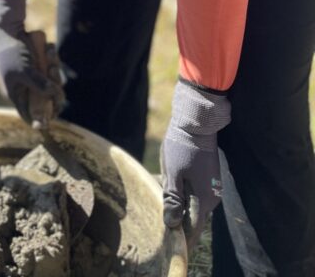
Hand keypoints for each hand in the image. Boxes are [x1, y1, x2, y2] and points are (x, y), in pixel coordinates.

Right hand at [0, 0, 54, 122]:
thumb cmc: (12, 51)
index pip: (30, 116)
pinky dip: (53, 59)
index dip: (43, 120)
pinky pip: (52, 69)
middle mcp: (25, 88)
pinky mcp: (38, 66)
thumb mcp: (26, 70)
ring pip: (52, 83)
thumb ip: (40, 85)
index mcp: (16, 95)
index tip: (54, 115)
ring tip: (49, 53)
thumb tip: (55, 98)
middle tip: (52, 71)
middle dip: (53, 86)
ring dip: (54, 68)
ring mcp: (33, 77)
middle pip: (47, 99)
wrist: (9, 27)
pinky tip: (49, 47)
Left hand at [161, 80, 230, 247]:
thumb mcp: (173, 174)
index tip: (169, 248)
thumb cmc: (182, 147)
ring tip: (161, 205)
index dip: (182, 240)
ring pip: (194, 206)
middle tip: (159, 227)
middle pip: (194, 219)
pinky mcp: (208, 178)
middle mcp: (212, 198)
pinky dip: (183, 195)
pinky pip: (195, 194)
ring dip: (179, 207)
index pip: (194, 229)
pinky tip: (169, 188)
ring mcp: (211, 187)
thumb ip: (173, 201)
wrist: (197, 122)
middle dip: (178, 223)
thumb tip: (172, 225)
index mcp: (204, 201)